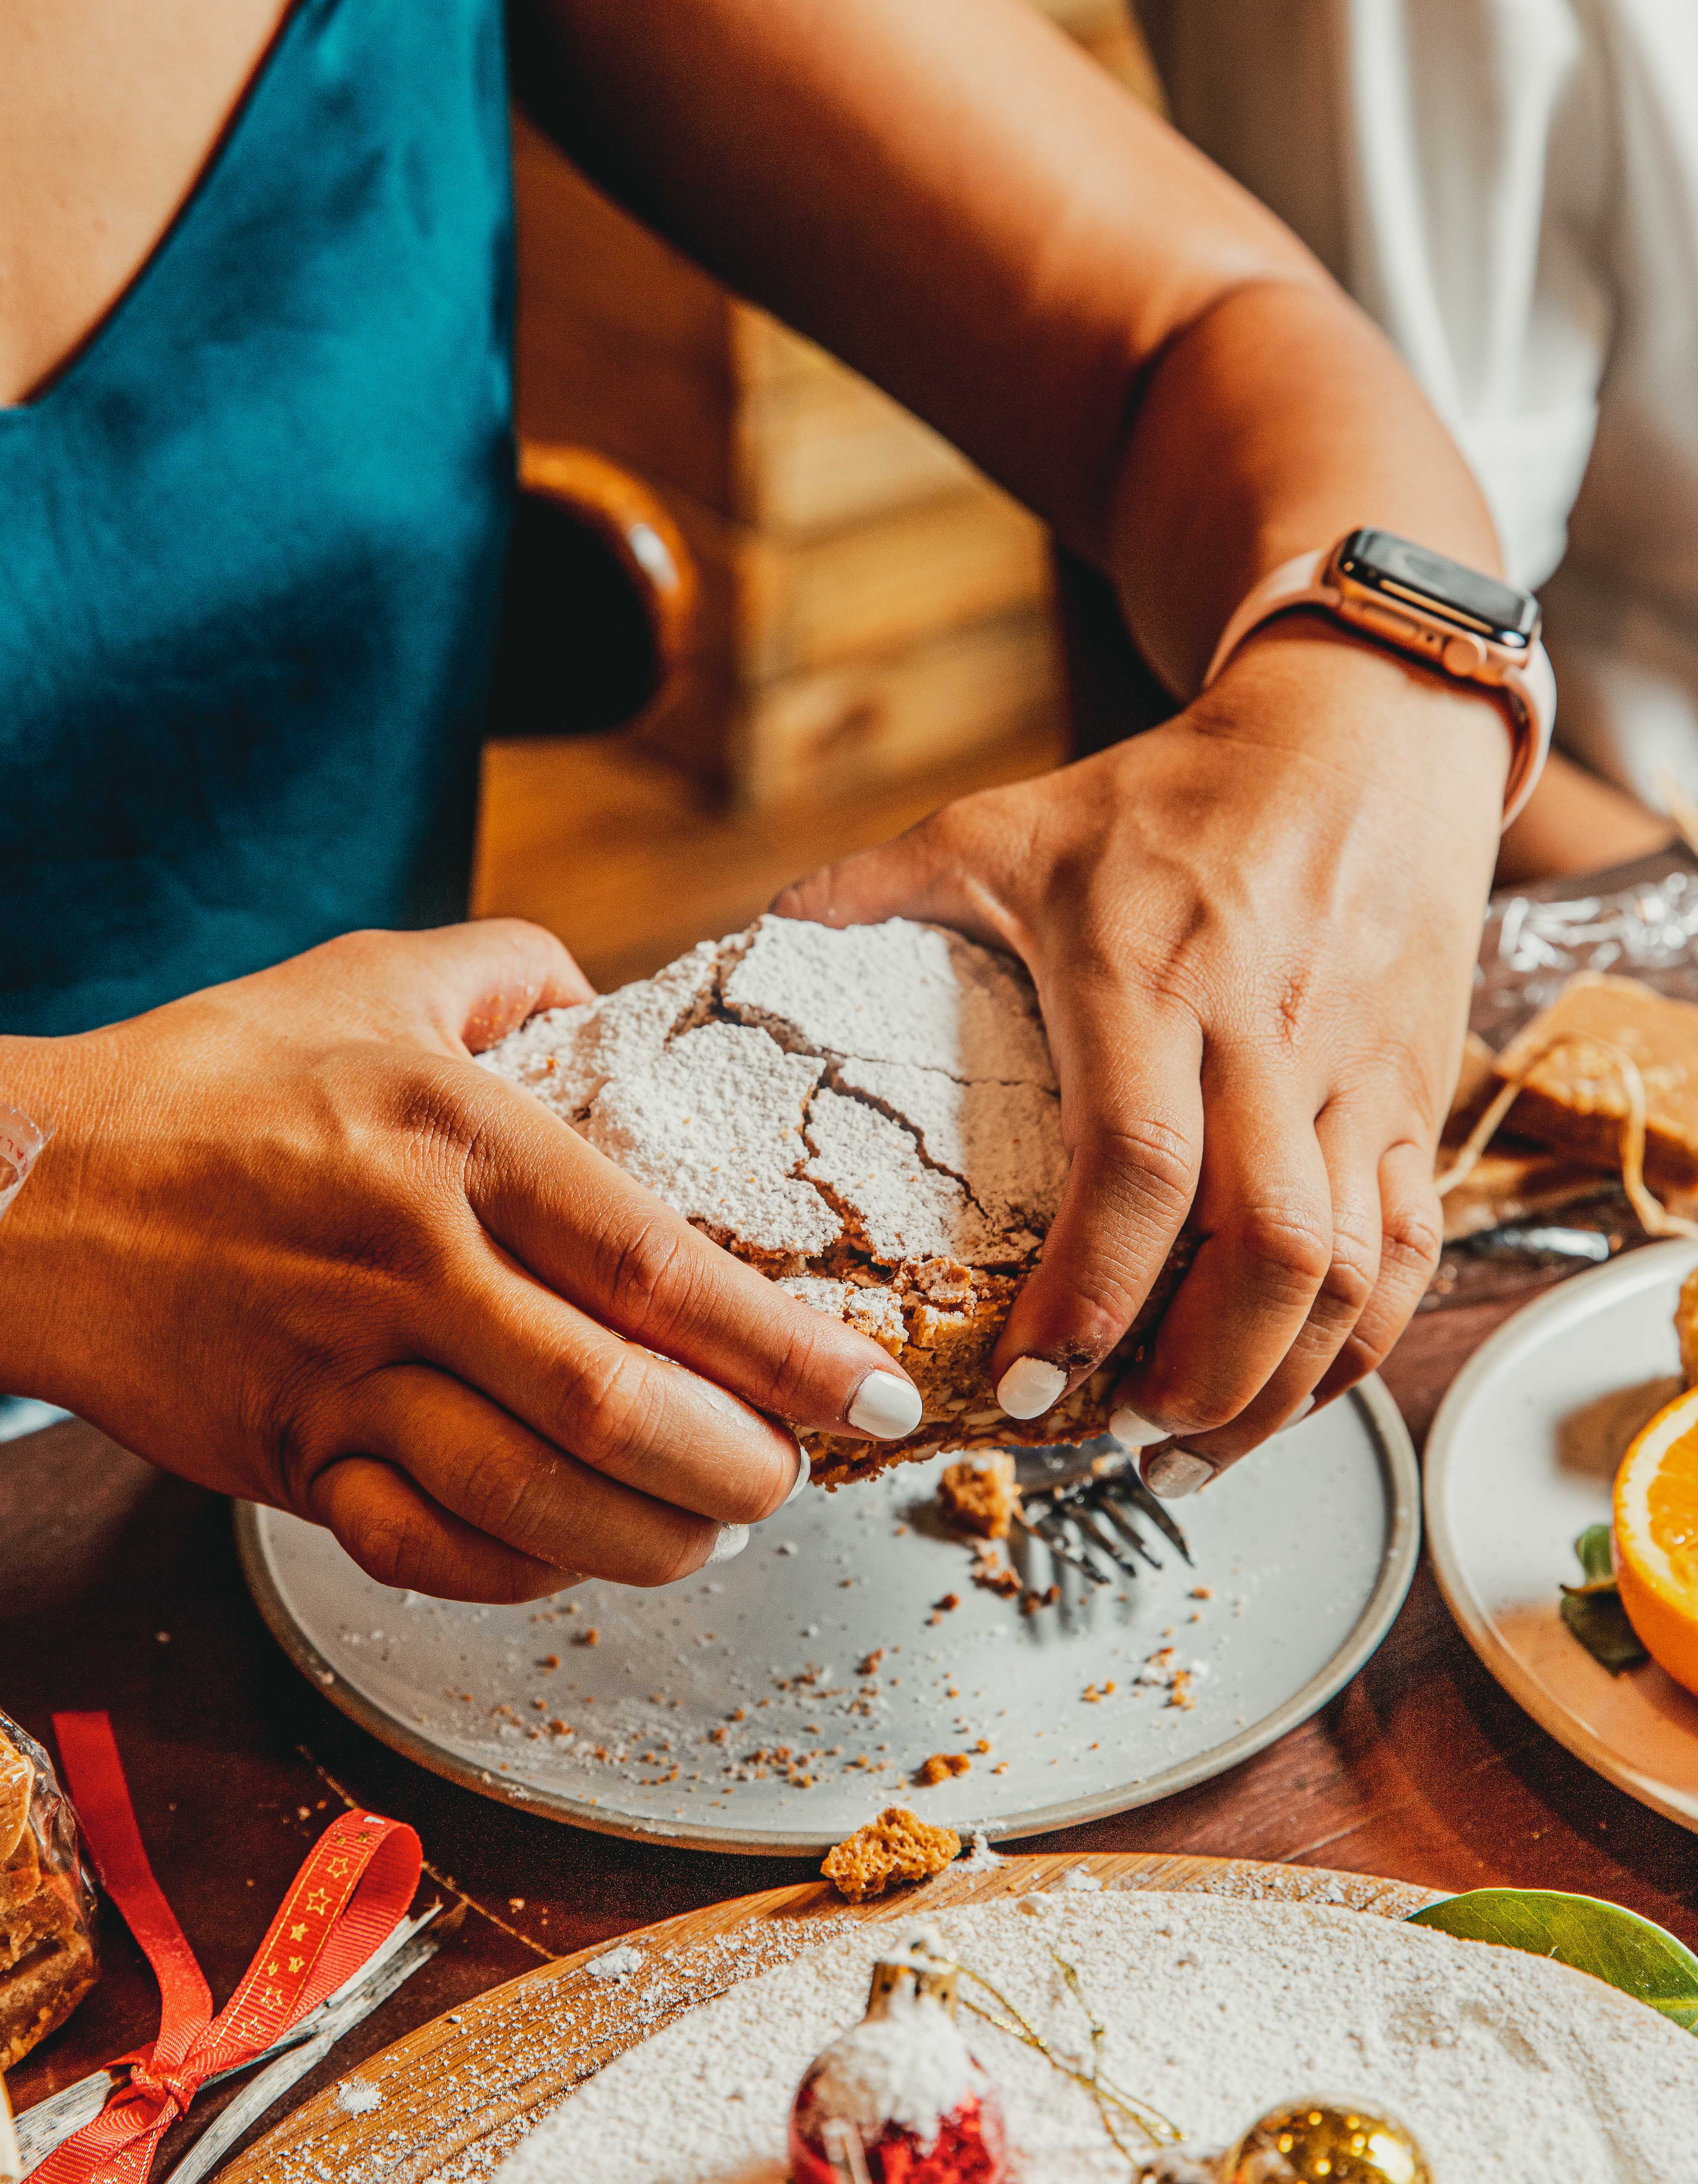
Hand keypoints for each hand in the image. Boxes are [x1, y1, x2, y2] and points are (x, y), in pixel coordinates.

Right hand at [0, 924, 918, 1598]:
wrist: (29, 1187)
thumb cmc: (207, 1077)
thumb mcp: (363, 979)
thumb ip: (499, 966)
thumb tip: (592, 981)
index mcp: (454, 1138)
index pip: (654, 1263)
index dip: (781, 1343)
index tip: (869, 1385)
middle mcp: (407, 1260)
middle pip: (608, 1401)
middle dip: (734, 1462)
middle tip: (798, 1477)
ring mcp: (340, 1370)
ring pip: (524, 1493)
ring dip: (643, 1536)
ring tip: (711, 1532)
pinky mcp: (283, 1453)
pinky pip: (420, 1548)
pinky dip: (515, 1572)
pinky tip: (573, 1559)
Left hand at [777, 626, 1508, 1491]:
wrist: (1364, 739)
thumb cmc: (1172, 792)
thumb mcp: (1015, 819)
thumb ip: (890, 879)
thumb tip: (772, 930)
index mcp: (1149, 974)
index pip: (1137, 1166)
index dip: (1089, 1296)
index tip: (1032, 1385)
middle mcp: (1265, 1033)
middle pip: (1267, 1245)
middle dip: (1199, 1376)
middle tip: (1119, 1442)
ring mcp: (1356, 1069)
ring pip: (1354, 1267)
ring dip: (1280, 1385)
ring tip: (1192, 1447)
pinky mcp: (1415, 1091)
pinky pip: (1415, 1242)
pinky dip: (1362, 1340)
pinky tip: (1292, 1391)